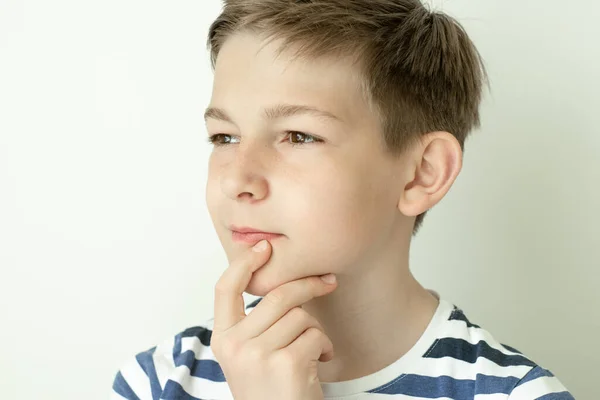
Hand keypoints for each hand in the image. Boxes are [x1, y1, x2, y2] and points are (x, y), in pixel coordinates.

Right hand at [211, 239, 337, 399]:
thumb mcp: (250, 353)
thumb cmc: (271, 388)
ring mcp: (257, 354)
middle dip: (308, 285)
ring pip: (301, 315)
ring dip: (316, 330)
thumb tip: (281, 277)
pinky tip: (320, 363)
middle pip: (277, 295)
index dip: (245, 262)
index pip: (225, 288)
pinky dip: (325, 347)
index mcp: (222, 338)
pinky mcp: (285, 364)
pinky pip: (316, 335)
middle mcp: (234, 345)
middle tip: (328, 282)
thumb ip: (255, 322)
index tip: (265, 246)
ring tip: (312, 351)